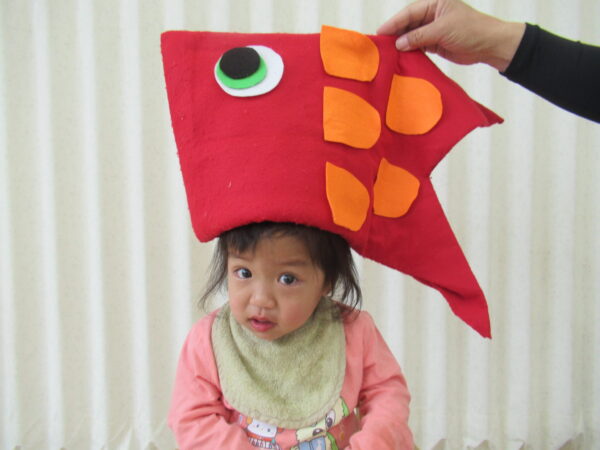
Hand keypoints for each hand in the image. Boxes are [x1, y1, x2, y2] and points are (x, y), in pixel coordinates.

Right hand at [377, 0, 524, 71]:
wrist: (489, 45)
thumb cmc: (471, 30)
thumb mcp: (442, 30)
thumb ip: (419, 36)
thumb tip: (399, 43)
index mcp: (434, 3)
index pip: (409, 13)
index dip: (394, 23)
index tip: (380, 33)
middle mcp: (432, 14)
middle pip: (407, 23)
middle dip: (395, 33)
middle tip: (380, 44)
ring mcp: (432, 29)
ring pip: (411, 35)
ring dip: (401, 44)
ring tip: (387, 52)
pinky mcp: (434, 43)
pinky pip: (417, 46)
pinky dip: (409, 51)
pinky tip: (400, 57)